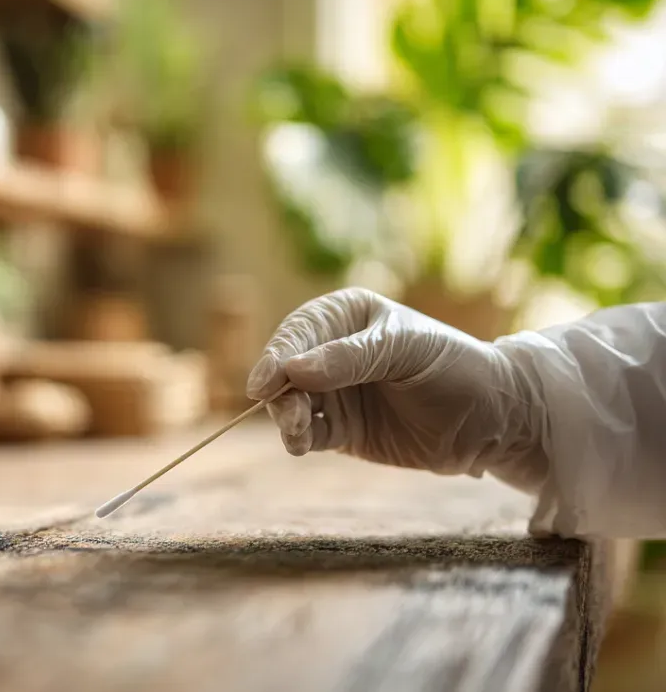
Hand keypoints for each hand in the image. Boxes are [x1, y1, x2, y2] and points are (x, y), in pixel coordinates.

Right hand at [246, 288, 547, 491]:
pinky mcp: (340, 428)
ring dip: (287, 417)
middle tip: (289, 414)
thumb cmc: (456, 367)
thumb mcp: (407, 351)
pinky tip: (302, 444)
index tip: (267, 381)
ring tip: (299, 434)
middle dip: (281, 391)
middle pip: (285, 367)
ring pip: (290, 402)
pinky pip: (307, 432)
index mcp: (346, 316)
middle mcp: (331, 351)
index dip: (278, 353)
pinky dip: (299, 438)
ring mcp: (333, 391)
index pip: (301, 330)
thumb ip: (350, 358)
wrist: (494, 420)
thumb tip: (293, 370)